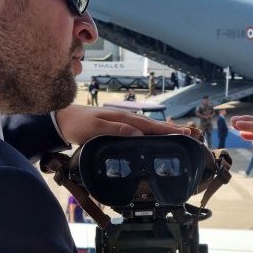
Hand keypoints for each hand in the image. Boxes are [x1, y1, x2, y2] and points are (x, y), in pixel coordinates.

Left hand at [55, 105, 190, 144]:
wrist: (62, 119)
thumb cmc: (77, 125)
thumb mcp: (94, 128)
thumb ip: (116, 130)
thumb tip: (137, 133)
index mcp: (122, 118)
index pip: (149, 125)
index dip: (166, 130)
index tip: (182, 133)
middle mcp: (124, 117)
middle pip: (152, 124)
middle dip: (171, 129)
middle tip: (190, 134)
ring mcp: (121, 120)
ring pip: (147, 126)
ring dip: (163, 130)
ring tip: (179, 134)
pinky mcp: (117, 125)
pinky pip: (139, 128)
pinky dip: (150, 131)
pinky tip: (155, 135)